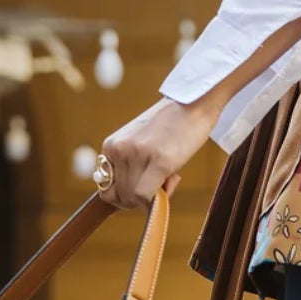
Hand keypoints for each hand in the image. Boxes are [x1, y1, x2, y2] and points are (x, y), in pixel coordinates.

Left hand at [95, 95, 218, 209]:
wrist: (193, 101)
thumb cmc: (170, 124)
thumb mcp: (139, 142)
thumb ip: (129, 165)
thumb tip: (131, 198)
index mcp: (111, 145)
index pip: (107, 190)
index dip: (126, 195)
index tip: (144, 185)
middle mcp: (119, 150)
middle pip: (120, 196)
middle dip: (141, 197)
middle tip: (162, 179)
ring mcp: (137, 154)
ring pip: (134, 198)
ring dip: (154, 195)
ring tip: (170, 172)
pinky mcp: (159, 160)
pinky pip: (146, 196)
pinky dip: (158, 198)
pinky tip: (173, 177)